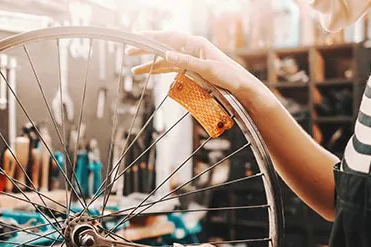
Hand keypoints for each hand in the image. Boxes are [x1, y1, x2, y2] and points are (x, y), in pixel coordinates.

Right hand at [127, 31, 274, 109]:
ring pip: (165, 58)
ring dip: (150, 63)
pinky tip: (149, 73)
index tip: (137, 38)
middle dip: (146, 48)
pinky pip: (171, 67)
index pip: (169, 37)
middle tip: (129, 51)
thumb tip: (166, 55)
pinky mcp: (191, 68)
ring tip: (133, 69)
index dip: (152, 37)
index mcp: (196, 44)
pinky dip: (159, 70)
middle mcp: (191, 48)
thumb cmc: (229, 76)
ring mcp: (190, 58)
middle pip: (164, 46)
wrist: (241, 86)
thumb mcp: (207, 69)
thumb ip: (186, 62)